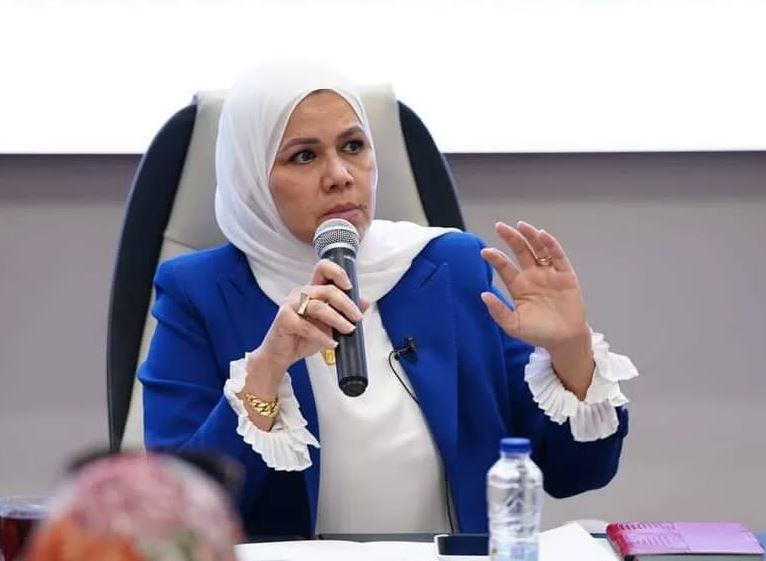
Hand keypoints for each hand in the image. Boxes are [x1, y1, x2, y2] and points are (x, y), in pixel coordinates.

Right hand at [250, 259, 368, 384]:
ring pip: (318, 307)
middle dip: (346, 304)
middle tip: (357, 318)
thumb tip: (365, 300)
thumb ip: (345, 312)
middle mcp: (301, 293)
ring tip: (348, 330)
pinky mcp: (284, 319)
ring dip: (337, 320)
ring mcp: (290, 305)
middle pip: (327, 290)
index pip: (323, 269)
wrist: (282, 355)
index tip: (350, 286)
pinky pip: (307, 326)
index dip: (337, 273)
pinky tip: (331, 343)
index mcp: (312, 290)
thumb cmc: (304, 337)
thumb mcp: (330, 325)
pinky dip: (322, 336)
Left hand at [480, 221, 593, 397]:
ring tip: (521, 225)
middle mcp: (533, 276)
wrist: (564, 341)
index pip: (505, 267)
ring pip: (539, 249)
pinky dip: (551, 245)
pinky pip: (558, 256)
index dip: (496, 258)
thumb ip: (498, 311)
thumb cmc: (538, 333)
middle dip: (510, 238)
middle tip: (499, 226)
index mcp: (518, 286)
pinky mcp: (566, 275)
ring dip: (530, 236)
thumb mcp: (513, 325)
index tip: (484, 252)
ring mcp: (549, 274)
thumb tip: (483, 295)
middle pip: (520, 252)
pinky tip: (542, 235)